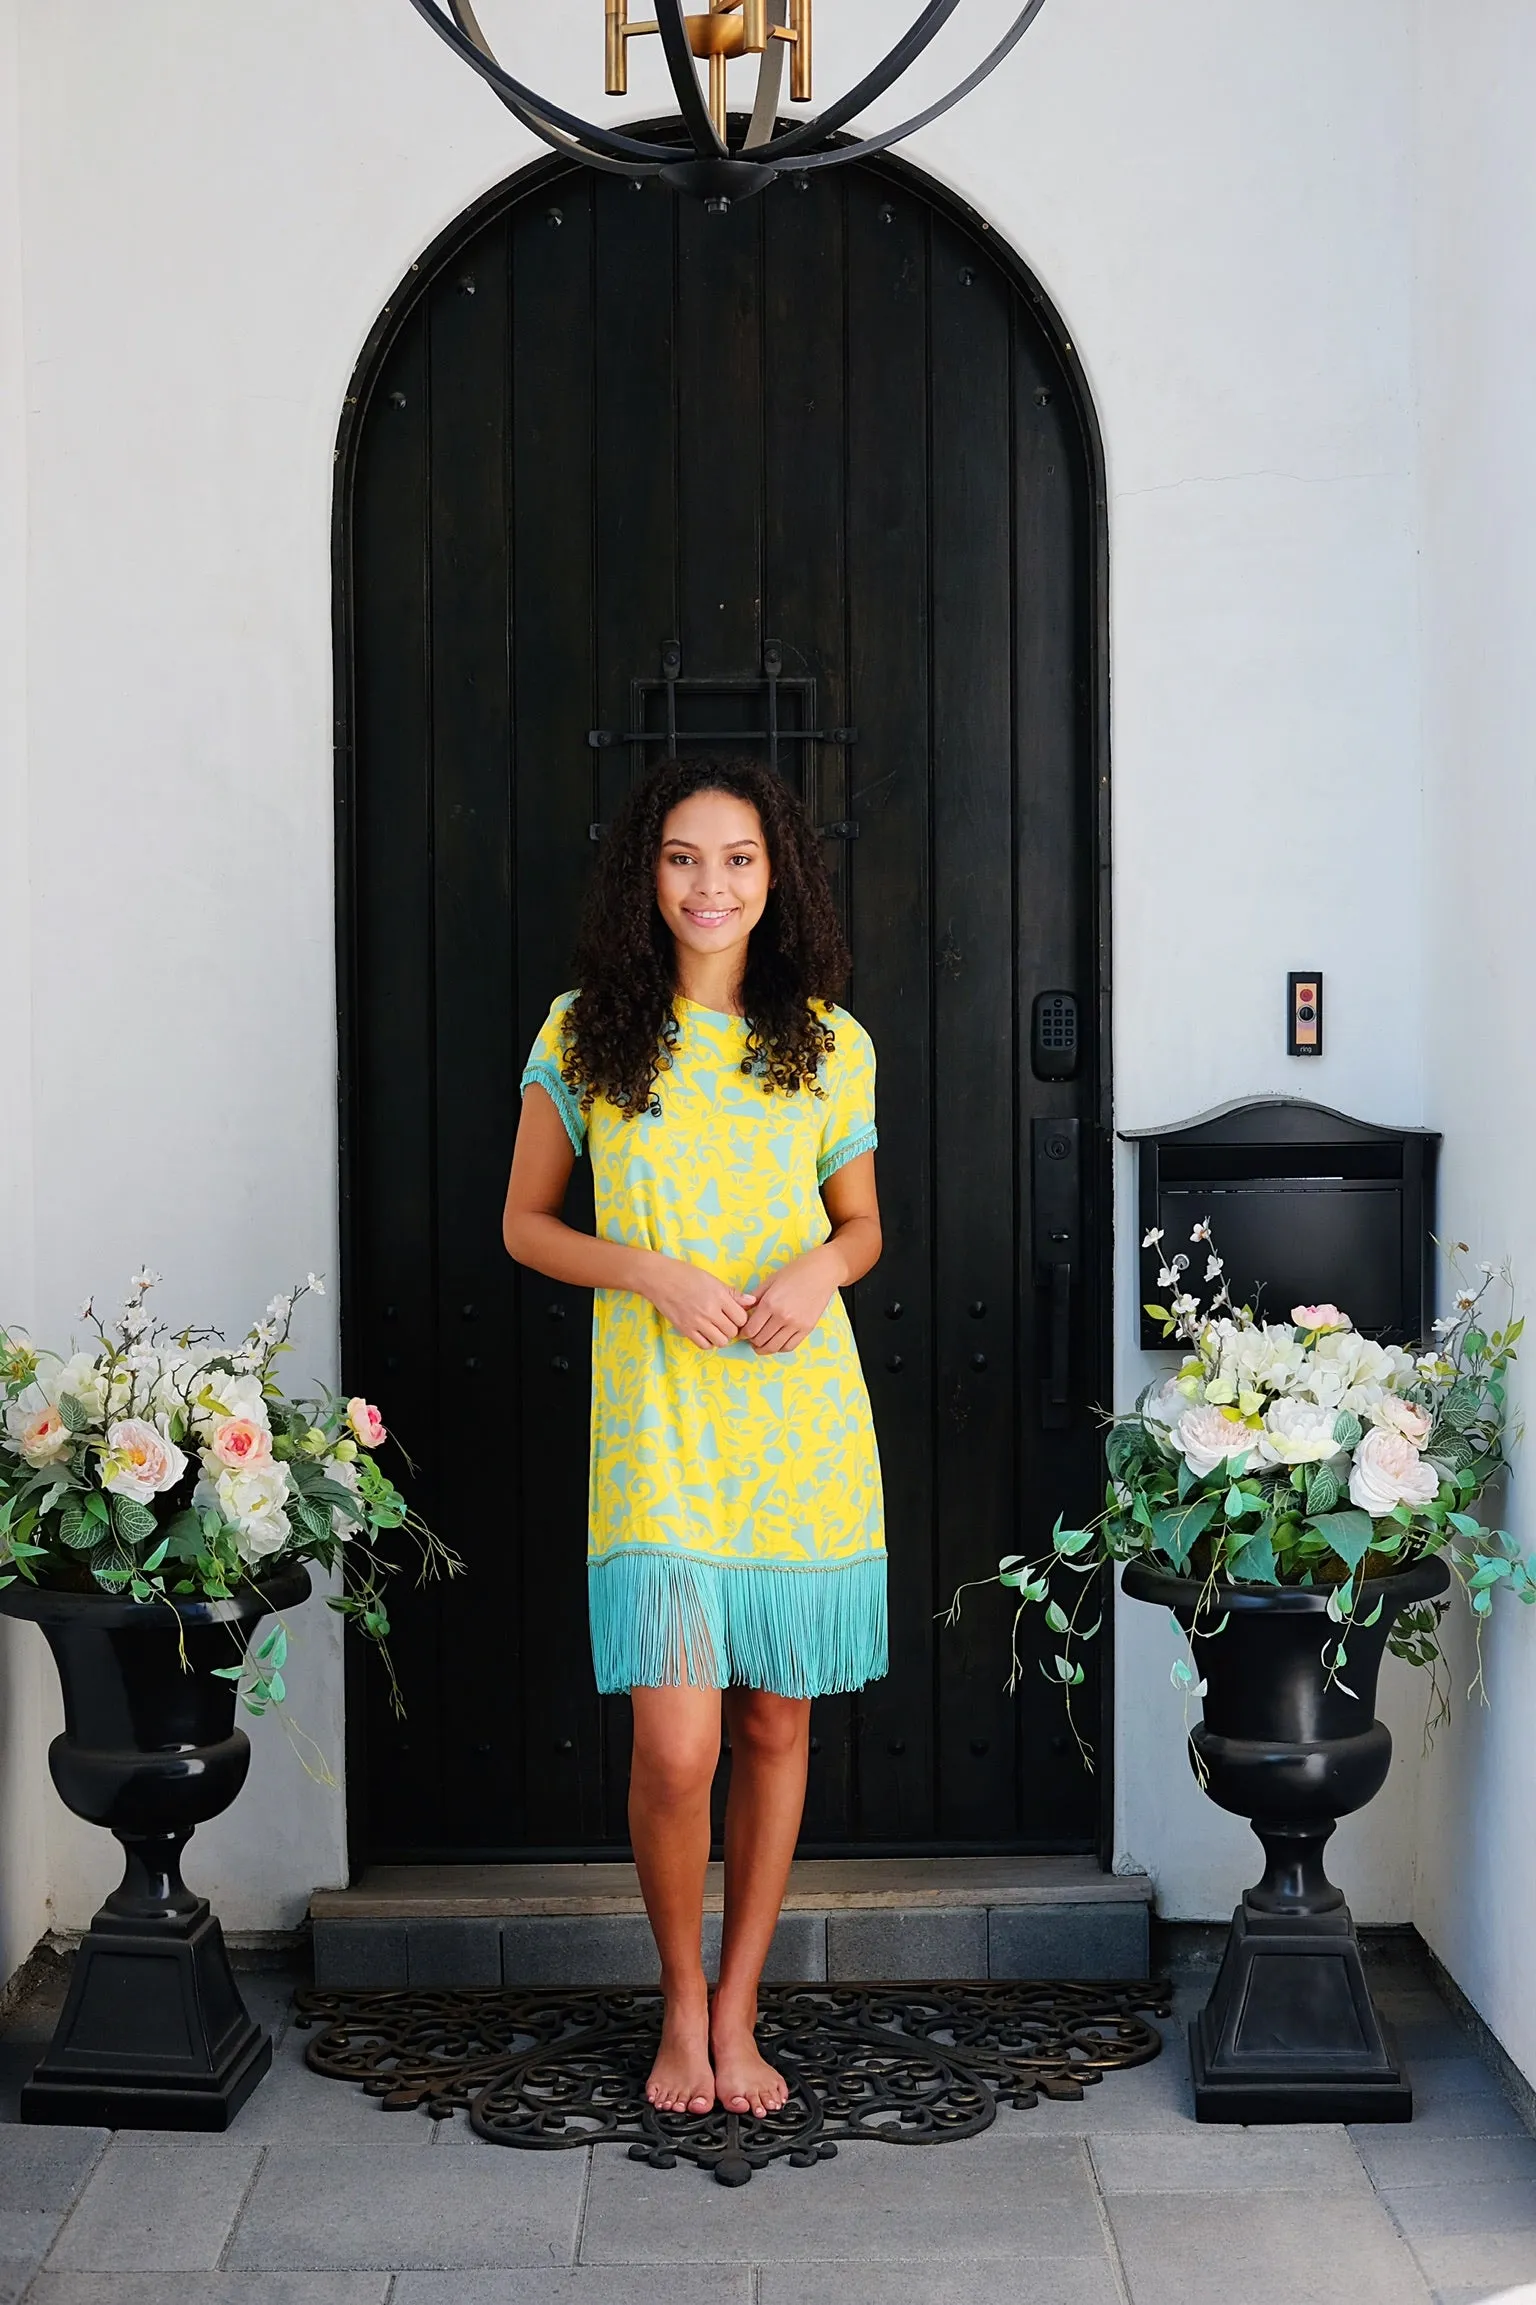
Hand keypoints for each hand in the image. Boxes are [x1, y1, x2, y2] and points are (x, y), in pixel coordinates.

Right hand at [641, 1254, 755, 1349]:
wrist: (659, 1279)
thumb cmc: (686, 1275)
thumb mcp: (712, 1279)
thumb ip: (733, 1293)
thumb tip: (752, 1301)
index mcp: (719, 1296)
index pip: (742, 1318)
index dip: (741, 1318)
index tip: (735, 1315)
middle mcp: (710, 1311)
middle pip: (733, 1331)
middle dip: (732, 1328)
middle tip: (726, 1322)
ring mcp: (697, 1322)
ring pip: (721, 1341)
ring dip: (721, 1337)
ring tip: (716, 1329)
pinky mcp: (685, 1330)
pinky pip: (704, 1345)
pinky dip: (708, 1342)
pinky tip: (706, 1333)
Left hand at [740, 1249, 838, 1354]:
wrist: (822, 1272)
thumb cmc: (796, 1272)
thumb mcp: (770, 1280)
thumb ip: (754, 1297)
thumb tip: (742, 1311)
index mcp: (770, 1303)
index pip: (750, 1329)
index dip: (743, 1334)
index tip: (743, 1332)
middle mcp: (782, 1316)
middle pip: (760, 1340)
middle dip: (752, 1341)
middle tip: (751, 1338)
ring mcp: (796, 1324)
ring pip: (774, 1347)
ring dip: (764, 1348)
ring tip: (761, 1344)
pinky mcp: (807, 1328)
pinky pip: (789, 1347)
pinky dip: (780, 1348)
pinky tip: (776, 1342)